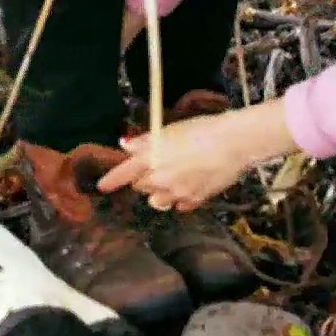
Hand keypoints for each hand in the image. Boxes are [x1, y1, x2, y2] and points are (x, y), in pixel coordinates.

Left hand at [97, 99, 298, 210]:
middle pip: (141, 187)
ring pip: (157, 201)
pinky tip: (190, 186)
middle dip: (145, 179)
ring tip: (173, 180)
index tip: (101, 187)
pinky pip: (180, 206)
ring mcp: (177, 193)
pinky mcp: (195, 201)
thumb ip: (146, 141)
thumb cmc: (202, 130)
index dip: (110, 180)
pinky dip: (181, 199)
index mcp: (151, 159)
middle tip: (158, 166)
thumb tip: (125, 145)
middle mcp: (160, 179)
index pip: (123, 173)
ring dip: (160, 193)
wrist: (234, 143)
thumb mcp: (170, 130)